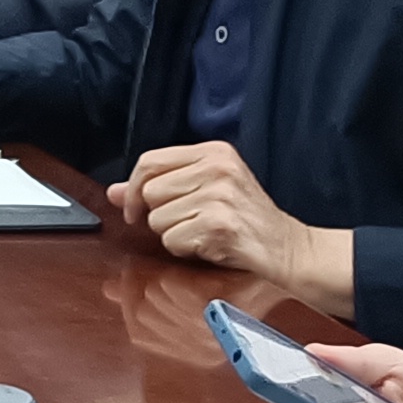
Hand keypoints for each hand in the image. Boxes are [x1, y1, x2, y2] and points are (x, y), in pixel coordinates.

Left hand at [109, 138, 356, 318]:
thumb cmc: (245, 222)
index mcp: (213, 152)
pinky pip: (173, 240)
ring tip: (203, 234)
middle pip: (150, 191)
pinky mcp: (219, 223)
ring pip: (158, 218)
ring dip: (174, 235)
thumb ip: (159, 187)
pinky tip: (210, 246)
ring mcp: (219, 194)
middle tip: (188, 224)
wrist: (289, 251)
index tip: (134, 210)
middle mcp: (217, 167)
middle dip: (160, 216)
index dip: (133, 188)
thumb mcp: (205, 193)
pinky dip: (185, 250)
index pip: (149, 161)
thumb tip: (112, 191)